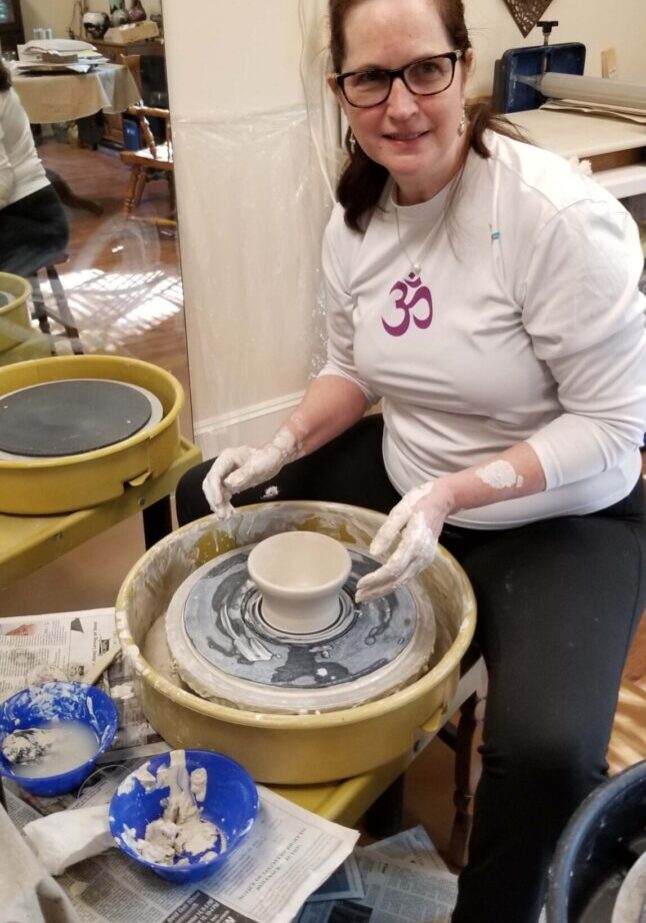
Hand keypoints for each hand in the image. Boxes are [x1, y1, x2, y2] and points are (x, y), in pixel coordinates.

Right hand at [202, 428, 298, 518]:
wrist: (274, 458)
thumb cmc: (267, 458)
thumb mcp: (257, 466)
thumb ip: (243, 474)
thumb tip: (228, 484)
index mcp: (226, 458)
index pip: (214, 475)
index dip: (214, 490)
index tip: (219, 503)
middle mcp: (223, 466)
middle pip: (210, 484)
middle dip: (214, 499)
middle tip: (221, 514)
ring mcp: (226, 475)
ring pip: (215, 491)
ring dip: (218, 504)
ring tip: (226, 517)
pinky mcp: (231, 483)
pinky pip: (222, 494)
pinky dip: (224, 504)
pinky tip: (229, 512)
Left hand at [354, 480, 450, 602]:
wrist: (442, 501)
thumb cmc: (418, 502)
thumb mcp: (400, 511)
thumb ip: (387, 532)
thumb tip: (373, 552)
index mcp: (414, 542)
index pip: (393, 568)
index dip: (376, 578)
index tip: (361, 583)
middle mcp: (422, 556)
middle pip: (397, 580)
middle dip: (377, 590)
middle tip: (359, 597)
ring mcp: (425, 559)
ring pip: (403, 581)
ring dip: (384, 590)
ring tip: (366, 595)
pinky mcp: (425, 560)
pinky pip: (408, 576)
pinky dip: (393, 584)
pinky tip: (382, 586)